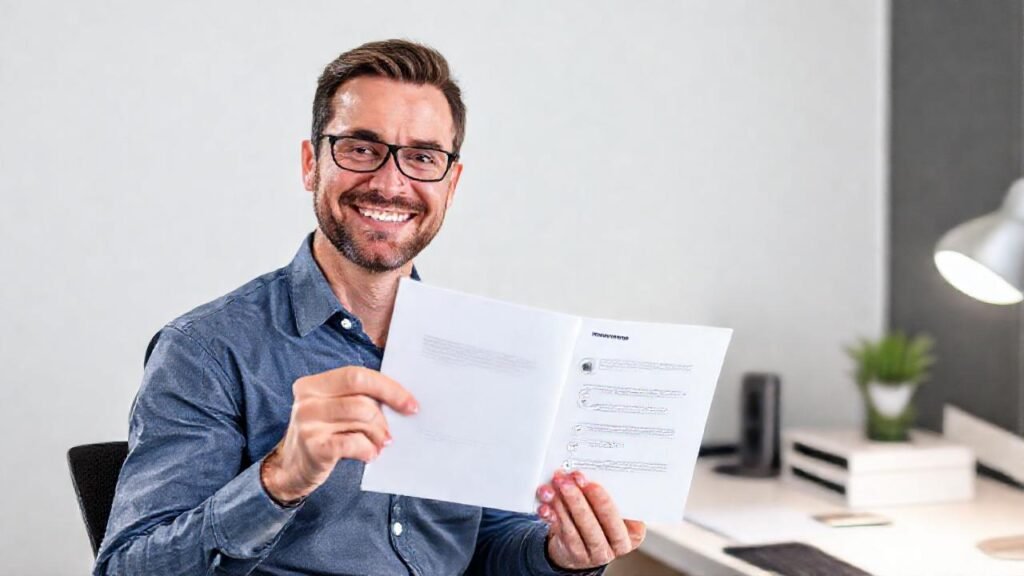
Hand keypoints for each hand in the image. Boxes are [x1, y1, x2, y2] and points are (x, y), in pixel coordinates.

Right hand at [261, 366, 417, 503]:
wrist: (291, 468)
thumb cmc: (323, 434)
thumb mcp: (333, 410)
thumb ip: (357, 399)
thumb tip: (400, 401)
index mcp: (313, 384)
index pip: (356, 376)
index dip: (388, 388)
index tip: (410, 404)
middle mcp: (307, 400)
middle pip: (361, 398)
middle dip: (385, 415)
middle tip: (391, 432)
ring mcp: (307, 423)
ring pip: (361, 418)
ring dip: (378, 434)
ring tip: (379, 444)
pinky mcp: (314, 447)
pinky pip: (354, 443)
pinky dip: (368, 449)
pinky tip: (369, 455)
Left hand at [536, 470, 645, 569]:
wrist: (590, 545)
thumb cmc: (606, 519)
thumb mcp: (618, 510)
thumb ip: (613, 495)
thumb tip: (591, 472)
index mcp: (632, 534)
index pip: (618, 519)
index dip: (603, 501)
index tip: (591, 484)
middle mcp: (613, 547)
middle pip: (594, 525)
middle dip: (578, 501)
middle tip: (567, 482)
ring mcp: (592, 554)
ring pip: (574, 530)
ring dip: (562, 506)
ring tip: (553, 488)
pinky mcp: (572, 555)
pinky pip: (560, 534)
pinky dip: (552, 517)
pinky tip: (546, 505)